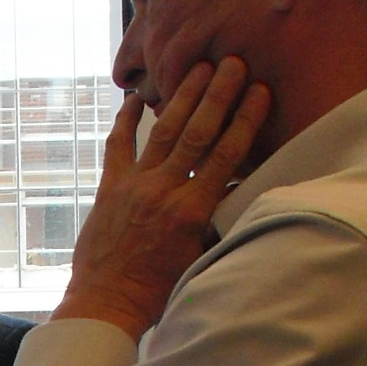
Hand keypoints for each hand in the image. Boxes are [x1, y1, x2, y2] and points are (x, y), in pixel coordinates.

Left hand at [54, 60, 270, 341]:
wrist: (106, 304)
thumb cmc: (156, 290)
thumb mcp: (198, 256)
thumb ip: (218, 220)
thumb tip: (242, 189)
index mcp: (191, 210)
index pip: (226, 155)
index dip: (245, 119)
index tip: (260, 90)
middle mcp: (164, 190)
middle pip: (198, 132)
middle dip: (218, 94)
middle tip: (233, 61)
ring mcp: (134, 185)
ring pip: (162, 131)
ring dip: (182, 96)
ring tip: (199, 66)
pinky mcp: (109, 188)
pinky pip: (117, 146)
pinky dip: (124, 121)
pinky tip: (132, 98)